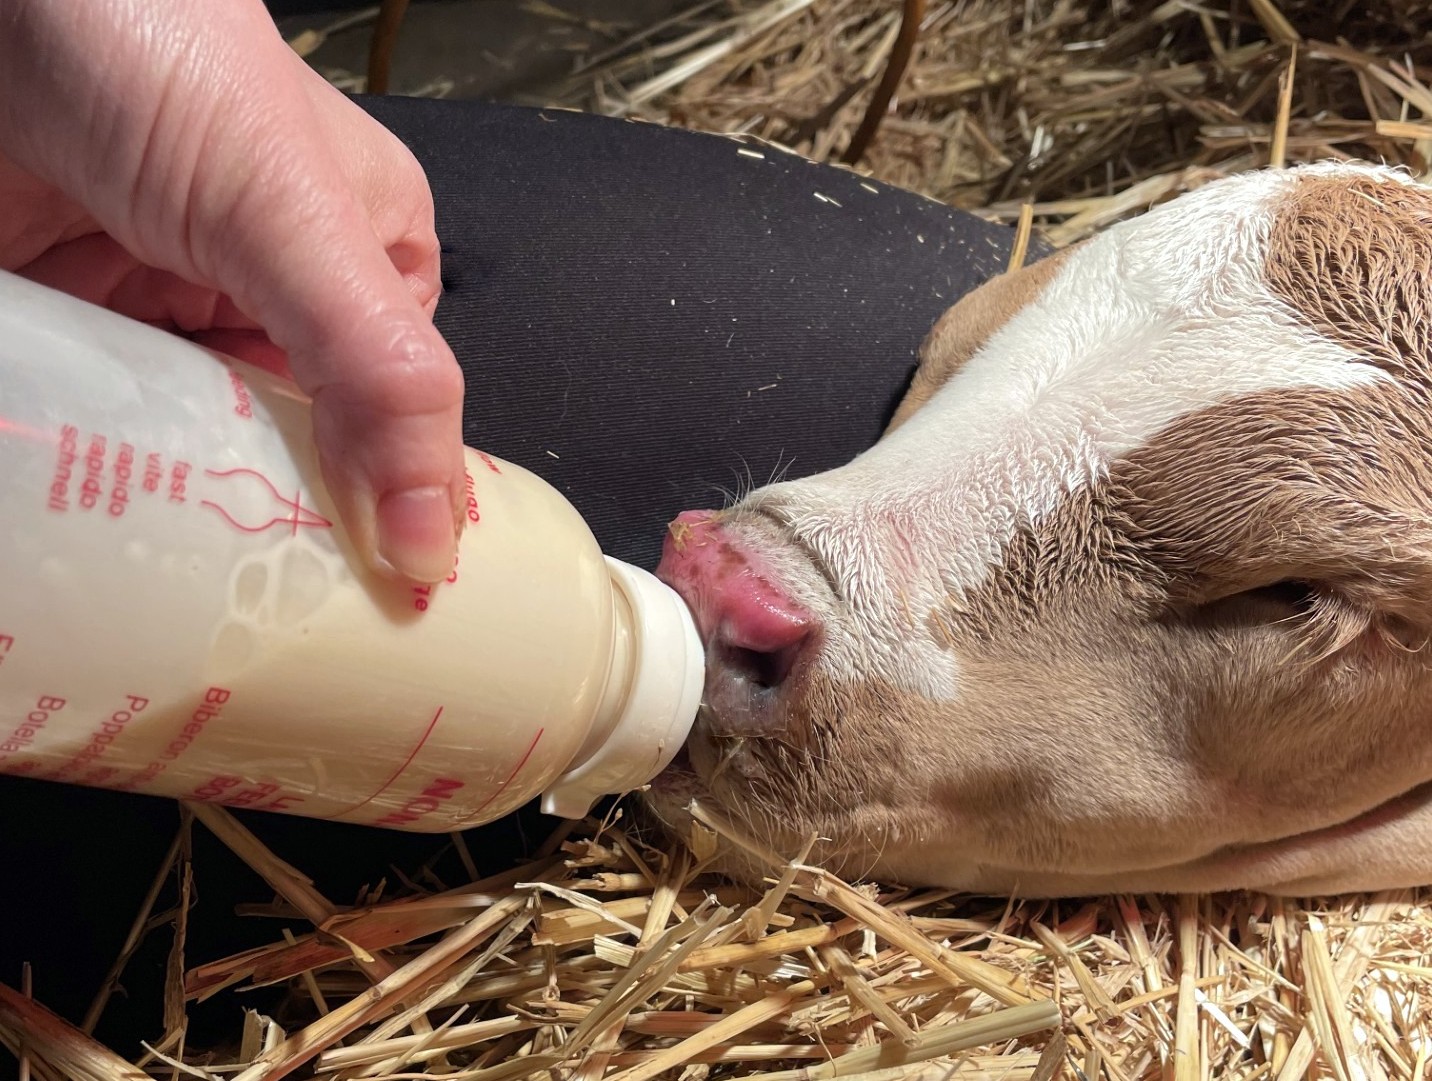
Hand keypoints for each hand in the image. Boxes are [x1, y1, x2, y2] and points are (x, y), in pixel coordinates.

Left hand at [0, 0, 465, 583]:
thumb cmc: (159, 41)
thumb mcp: (297, 220)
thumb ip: (379, 371)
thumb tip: (435, 536)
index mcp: (370, 267)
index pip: (391, 424)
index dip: (384, 516)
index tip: (367, 612)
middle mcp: (274, 298)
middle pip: (289, 451)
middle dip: (269, 521)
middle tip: (257, 614)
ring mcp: (168, 312)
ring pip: (187, 450)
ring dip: (172, 503)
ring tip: (174, 585)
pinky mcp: (80, 324)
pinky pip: (96, 427)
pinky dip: (91, 471)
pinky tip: (96, 518)